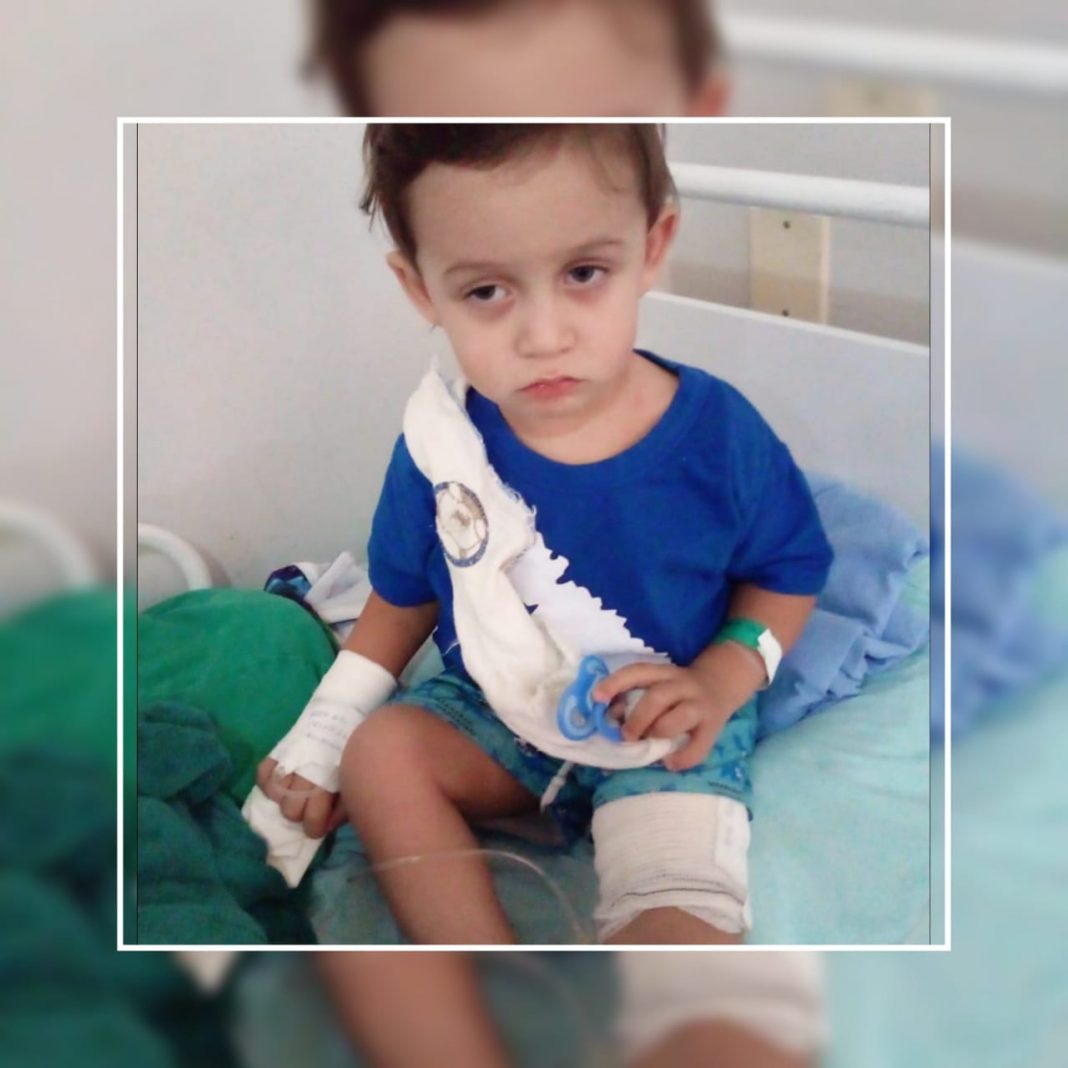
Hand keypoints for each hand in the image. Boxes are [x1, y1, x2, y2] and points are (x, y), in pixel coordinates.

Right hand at [255, 756, 347, 838]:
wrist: (341, 715)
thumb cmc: (350, 751)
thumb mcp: (354, 780)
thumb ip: (344, 806)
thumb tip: (328, 825)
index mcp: (327, 779)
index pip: (311, 816)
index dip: (314, 828)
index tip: (318, 828)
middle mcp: (304, 771)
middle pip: (290, 810)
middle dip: (299, 815)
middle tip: (308, 809)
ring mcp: (289, 759)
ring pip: (275, 793)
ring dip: (284, 800)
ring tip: (294, 796)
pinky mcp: (278, 750)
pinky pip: (262, 773)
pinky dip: (268, 783)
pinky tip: (280, 785)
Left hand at [592, 648, 760, 771]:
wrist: (721, 684)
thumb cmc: (678, 690)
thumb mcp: (658, 683)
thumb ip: (635, 696)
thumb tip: (609, 719)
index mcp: (664, 673)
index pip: (638, 672)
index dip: (616, 683)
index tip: (597, 698)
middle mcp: (683, 685)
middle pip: (659, 696)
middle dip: (638, 718)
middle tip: (625, 735)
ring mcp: (700, 705)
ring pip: (680, 716)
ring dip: (659, 731)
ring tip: (649, 744)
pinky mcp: (714, 728)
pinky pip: (699, 746)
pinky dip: (683, 758)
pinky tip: (669, 763)